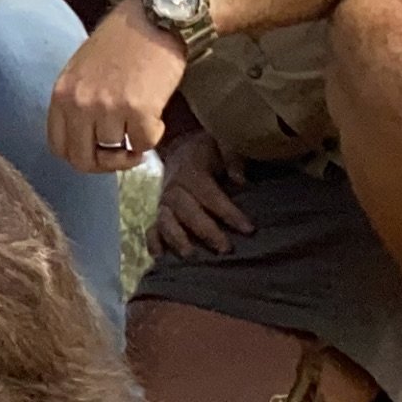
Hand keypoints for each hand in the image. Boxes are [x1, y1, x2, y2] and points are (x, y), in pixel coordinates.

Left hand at [46, 7, 188, 171]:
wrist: (153, 19)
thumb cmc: (121, 43)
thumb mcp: (82, 72)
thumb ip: (77, 105)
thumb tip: (87, 143)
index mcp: (61, 93)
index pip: (58, 147)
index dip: (82, 157)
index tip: (100, 153)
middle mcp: (79, 103)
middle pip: (83, 160)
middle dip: (107, 164)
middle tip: (126, 154)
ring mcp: (107, 107)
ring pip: (118, 153)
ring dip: (134, 144)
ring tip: (143, 121)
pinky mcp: (138, 109)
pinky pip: (145, 143)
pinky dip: (154, 135)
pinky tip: (156, 113)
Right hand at [149, 126, 249, 257]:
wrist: (181, 148)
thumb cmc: (207, 151)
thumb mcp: (221, 144)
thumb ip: (232, 157)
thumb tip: (239, 180)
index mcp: (190, 170)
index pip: (210, 194)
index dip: (229, 212)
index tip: (249, 229)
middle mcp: (173, 188)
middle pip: (187, 211)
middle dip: (205, 231)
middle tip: (225, 249)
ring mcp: (163, 202)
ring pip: (166, 221)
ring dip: (177, 239)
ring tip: (190, 255)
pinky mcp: (159, 213)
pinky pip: (152, 228)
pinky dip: (154, 242)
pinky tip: (160, 257)